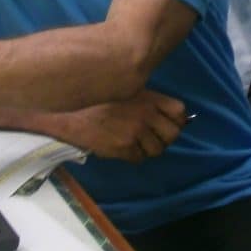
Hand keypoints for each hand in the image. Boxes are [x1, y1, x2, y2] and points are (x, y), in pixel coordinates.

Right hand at [52, 90, 187, 161]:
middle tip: (152, 138)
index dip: (177, 121)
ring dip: (147, 149)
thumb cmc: (97, 100)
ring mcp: (136, 131)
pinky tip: (122, 147)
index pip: (179, 111)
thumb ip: (147, 101)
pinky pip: (139, 158)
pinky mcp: (124, 147)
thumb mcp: (126, 91)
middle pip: (172, 134)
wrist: (71, 113)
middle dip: (164, 138)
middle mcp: (146, 114)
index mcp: (148, 97)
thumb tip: (165, 116)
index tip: (168, 124)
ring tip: (134, 143)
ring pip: (157, 150)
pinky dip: (132, 156)